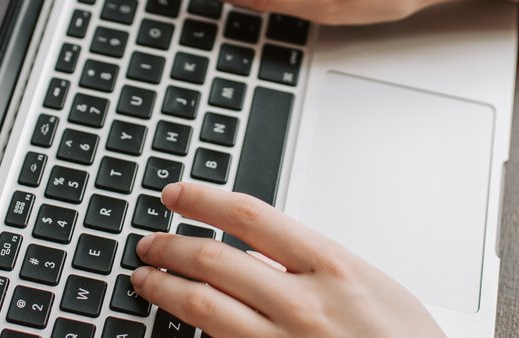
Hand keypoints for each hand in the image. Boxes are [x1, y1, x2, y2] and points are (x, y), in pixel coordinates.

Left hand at [132, 183, 445, 337]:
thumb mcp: (372, 284)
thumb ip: (315, 261)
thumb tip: (261, 243)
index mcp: (332, 266)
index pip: (249, 216)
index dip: (202, 199)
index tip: (175, 194)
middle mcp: (304, 304)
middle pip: (213, 259)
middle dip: (169, 245)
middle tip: (149, 242)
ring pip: (202, 305)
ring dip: (163, 287)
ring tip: (147, 278)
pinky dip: (190, 328)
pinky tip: (176, 321)